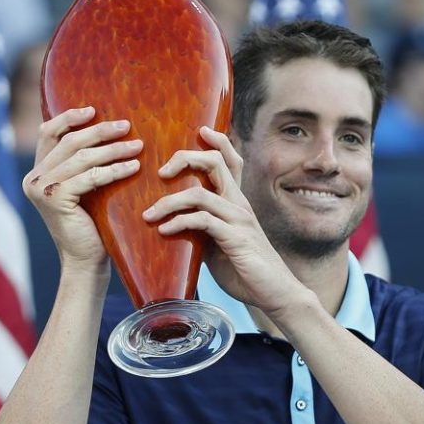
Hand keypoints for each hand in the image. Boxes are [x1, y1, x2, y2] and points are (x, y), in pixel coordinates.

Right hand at [23, 107, 142, 274]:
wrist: (86, 261)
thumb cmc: (93, 224)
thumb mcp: (85, 188)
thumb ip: (84, 164)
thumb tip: (109, 128)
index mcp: (38, 172)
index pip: (48, 133)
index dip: (69, 117)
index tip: (94, 109)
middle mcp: (34, 178)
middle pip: (69, 142)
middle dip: (100, 131)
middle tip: (126, 126)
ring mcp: (41, 189)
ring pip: (81, 157)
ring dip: (113, 149)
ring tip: (138, 146)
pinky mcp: (55, 199)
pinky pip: (90, 177)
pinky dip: (114, 170)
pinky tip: (133, 167)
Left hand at [142, 127, 307, 316]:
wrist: (274, 293)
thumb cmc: (246, 269)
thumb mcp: (218, 244)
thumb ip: (201, 230)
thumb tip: (171, 225)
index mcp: (237, 201)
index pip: (230, 160)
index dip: (216, 141)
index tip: (199, 130)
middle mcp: (239, 204)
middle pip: (215, 163)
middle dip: (185, 158)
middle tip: (161, 171)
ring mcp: (238, 220)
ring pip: (200, 194)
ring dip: (169, 201)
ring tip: (149, 214)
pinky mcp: (235, 239)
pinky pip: (203, 221)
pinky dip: (179, 223)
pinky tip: (164, 231)